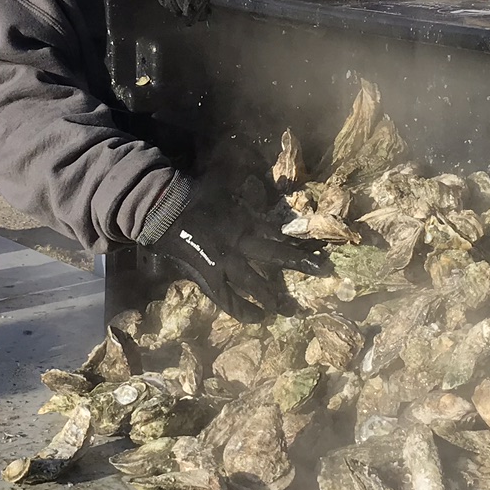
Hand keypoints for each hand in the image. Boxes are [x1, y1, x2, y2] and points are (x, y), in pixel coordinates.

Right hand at [143, 175, 331, 321]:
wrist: (165, 212)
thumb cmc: (193, 197)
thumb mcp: (224, 188)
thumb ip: (243, 186)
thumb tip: (256, 171)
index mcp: (244, 221)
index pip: (277, 232)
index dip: (298, 240)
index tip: (318, 245)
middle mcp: (240, 243)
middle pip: (277, 255)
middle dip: (301, 263)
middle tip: (324, 271)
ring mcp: (225, 263)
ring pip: (256, 284)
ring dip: (273, 297)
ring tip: (289, 309)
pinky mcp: (209, 279)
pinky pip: (229, 301)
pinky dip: (244, 311)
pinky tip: (258, 319)